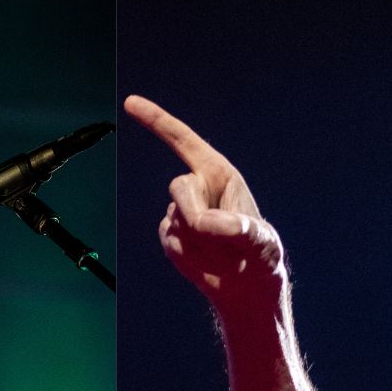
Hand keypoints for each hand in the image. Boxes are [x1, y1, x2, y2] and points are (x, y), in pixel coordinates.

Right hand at [124, 95, 285, 302]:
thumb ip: (238, 228)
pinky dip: (187, 256)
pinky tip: (206, 261)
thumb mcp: (261, 241)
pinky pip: (169, 241)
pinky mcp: (172, 235)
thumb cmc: (261, 257)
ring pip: (175, 220)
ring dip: (199, 242)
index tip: (130, 103)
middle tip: (220, 238)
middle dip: (196, 214)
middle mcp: (199, 188)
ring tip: (222, 253)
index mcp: (219, 174)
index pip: (183, 141)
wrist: (246, 287)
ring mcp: (182, 212)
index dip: (157, 121)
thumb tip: (206, 223)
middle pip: (179, 189)